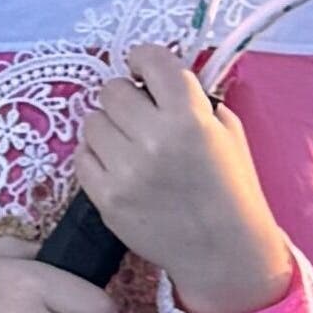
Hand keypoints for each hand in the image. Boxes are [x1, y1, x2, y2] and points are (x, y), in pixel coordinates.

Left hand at [69, 43, 292, 312]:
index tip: (143, 70)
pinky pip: (81, 157)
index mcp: (190, 118)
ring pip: (92, 121)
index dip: (144, 60)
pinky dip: (96, 158)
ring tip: (130, 146)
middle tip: (140, 117)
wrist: (224, 253)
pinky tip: (119, 168)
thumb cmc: (231, 189)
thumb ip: (194, 100)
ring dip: (109, 128)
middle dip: (126, 99)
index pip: (150, 59)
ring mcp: (126, 170)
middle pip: (112, 90)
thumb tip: (155, 79)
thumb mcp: (227, 133)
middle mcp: (154, 139)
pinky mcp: (106, 197)